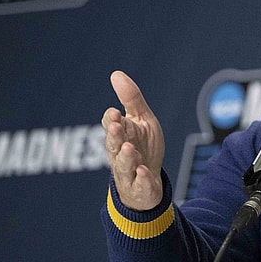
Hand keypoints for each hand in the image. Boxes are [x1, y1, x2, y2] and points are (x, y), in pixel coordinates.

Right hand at [101, 70, 164, 210]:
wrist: (149, 183)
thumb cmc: (143, 148)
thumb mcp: (142, 121)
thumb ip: (131, 99)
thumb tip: (116, 74)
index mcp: (121, 135)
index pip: (111, 125)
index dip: (112, 120)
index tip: (115, 113)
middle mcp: (120, 153)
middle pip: (113, 144)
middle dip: (114, 135)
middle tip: (116, 126)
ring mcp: (128, 172)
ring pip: (122, 164)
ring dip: (125, 156)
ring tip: (128, 148)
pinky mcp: (139, 187)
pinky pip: (139, 183)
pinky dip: (141, 178)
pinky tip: (144, 171)